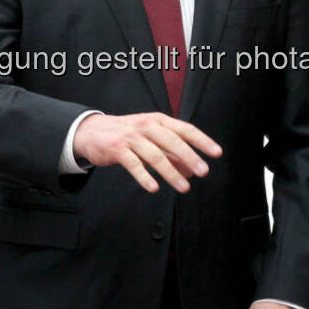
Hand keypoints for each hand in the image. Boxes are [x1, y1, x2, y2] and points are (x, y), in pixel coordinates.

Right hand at [72, 112, 221, 193]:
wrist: (92, 131)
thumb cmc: (127, 135)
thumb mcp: (151, 138)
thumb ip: (170, 152)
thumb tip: (191, 169)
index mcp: (158, 120)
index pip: (185, 129)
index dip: (202, 141)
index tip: (216, 153)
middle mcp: (147, 126)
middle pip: (172, 141)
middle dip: (190, 157)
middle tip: (203, 171)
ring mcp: (131, 137)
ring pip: (155, 155)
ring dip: (171, 172)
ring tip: (184, 187)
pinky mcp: (117, 149)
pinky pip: (133, 164)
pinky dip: (144, 177)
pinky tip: (154, 188)